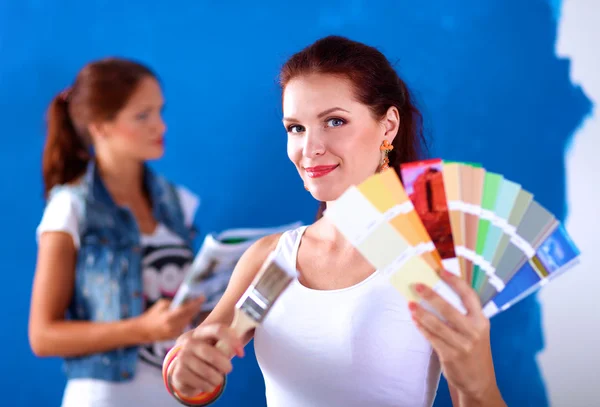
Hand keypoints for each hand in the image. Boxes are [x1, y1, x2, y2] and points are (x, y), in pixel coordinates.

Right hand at [137, 297, 204, 341]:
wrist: (143, 331)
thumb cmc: (152, 314)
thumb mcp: (162, 304)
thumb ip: (175, 302)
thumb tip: (188, 299)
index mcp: (168, 317)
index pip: (186, 309)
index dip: (195, 303)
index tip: (202, 297)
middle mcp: (173, 326)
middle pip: (190, 315)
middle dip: (196, 307)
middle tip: (201, 300)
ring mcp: (175, 333)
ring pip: (189, 321)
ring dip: (193, 313)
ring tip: (196, 306)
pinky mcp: (175, 336)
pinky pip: (185, 326)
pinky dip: (188, 319)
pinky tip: (190, 314)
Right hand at [170, 323, 244, 396]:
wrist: (183, 368)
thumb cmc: (206, 355)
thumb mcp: (217, 345)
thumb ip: (231, 337)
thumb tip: (253, 321)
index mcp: (201, 332)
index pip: (218, 330)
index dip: (233, 340)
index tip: (241, 354)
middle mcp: (189, 342)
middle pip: (212, 354)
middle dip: (225, 365)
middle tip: (228, 369)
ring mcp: (182, 357)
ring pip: (208, 372)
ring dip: (217, 378)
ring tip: (217, 378)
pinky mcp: (178, 373)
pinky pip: (200, 383)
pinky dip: (208, 386)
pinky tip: (207, 383)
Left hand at [409, 271, 504, 404]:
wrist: (479, 381)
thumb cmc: (474, 349)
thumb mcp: (476, 330)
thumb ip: (463, 314)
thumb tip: (438, 292)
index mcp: (481, 320)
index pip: (469, 295)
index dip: (455, 281)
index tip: (440, 271)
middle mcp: (474, 331)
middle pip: (449, 309)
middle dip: (431, 295)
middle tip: (417, 285)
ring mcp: (462, 344)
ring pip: (437, 324)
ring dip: (421, 312)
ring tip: (410, 303)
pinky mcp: (450, 355)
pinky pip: (432, 338)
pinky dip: (422, 328)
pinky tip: (414, 319)